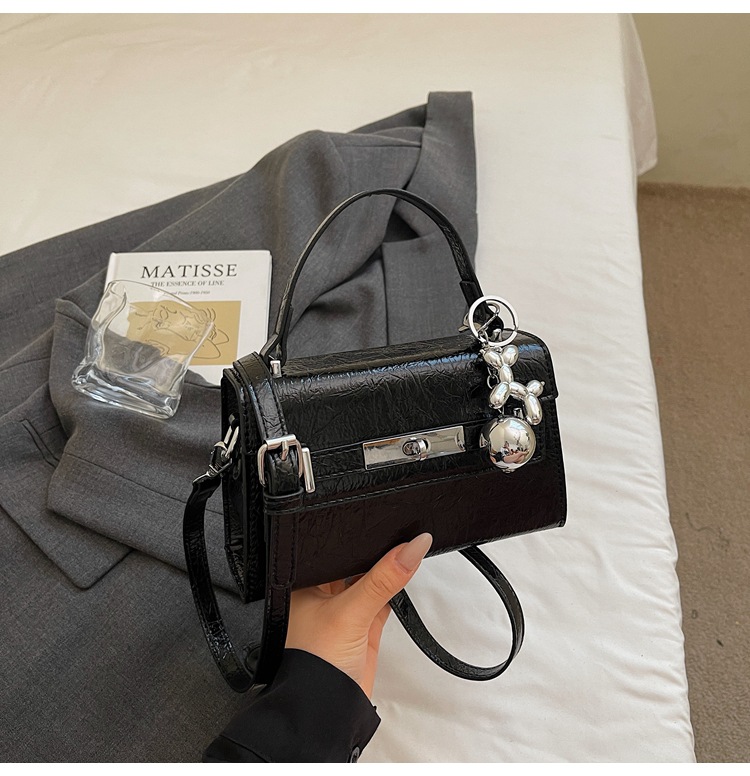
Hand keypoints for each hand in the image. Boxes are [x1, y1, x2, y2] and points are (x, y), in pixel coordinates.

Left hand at [285, 533, 432, 698]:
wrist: (325, 713)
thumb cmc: (313, 666)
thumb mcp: (351, 612)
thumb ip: (384, 579)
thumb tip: (412, 548)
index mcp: (305, 585)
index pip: (335, 550)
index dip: (356, 536)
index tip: (381, 519)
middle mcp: (322, 596)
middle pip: (354, 564)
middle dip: (374, 551)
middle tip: (398, 531)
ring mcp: (344, 613)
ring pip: (370, 580)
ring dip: (386, 569)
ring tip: (405, 548)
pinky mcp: (363, 630)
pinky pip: (382, 600)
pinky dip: (394, 590)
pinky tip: (403, 576)